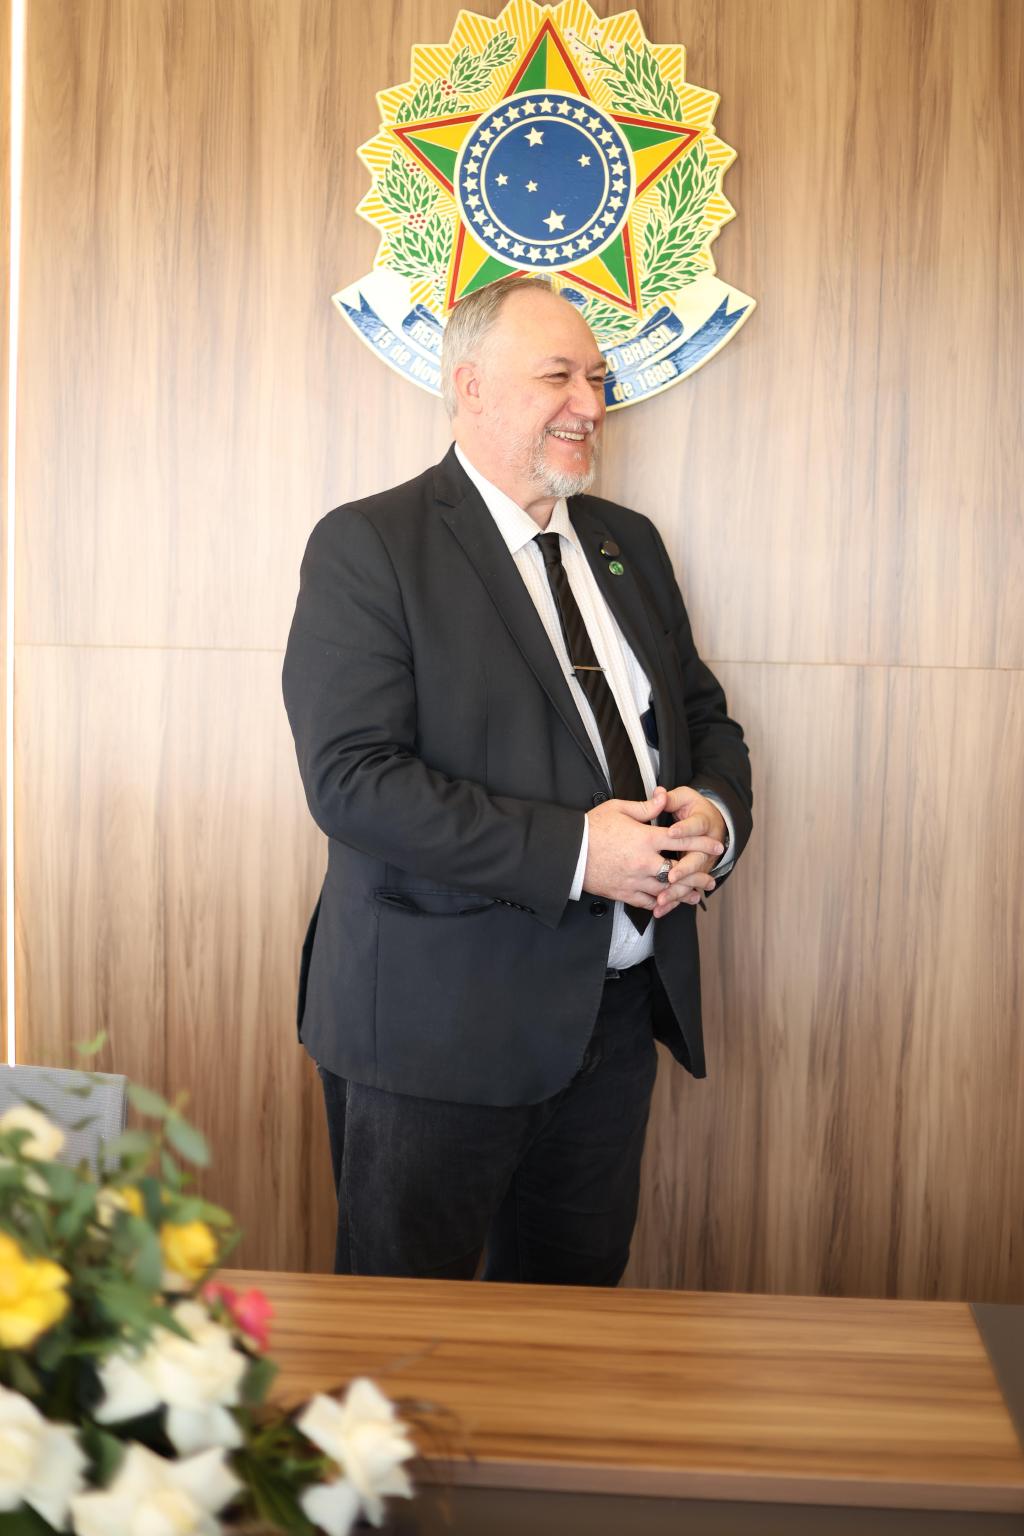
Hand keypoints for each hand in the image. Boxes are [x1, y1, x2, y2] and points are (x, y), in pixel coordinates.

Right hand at [583, 788, 719, 908]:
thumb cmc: (591, 827)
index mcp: (646, 838)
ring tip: (696, 896)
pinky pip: (648, 902)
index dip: (703, 843)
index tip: (717, 846)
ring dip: (684, 893)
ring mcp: (635, 880)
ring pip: (667, 890)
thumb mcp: (618, 809)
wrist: (568, 853)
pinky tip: (668, 903)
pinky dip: (660, 903)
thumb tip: (664, 796)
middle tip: (711, 879)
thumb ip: (646, 807)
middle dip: (699, 875)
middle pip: (680, 871)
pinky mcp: (624, 893)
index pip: (683, 840)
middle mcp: (645, 862)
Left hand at [652, 785, 726, 918]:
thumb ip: (671, 798)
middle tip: (672, 875)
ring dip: (678, 890)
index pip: (695, 826)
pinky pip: (685, 890)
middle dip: (685, 869)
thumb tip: (658, 791)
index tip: (672, 832)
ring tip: (662, 899)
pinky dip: (673, 901)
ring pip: (692, 879)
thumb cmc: (694, 809)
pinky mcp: (696, 875)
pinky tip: (660, 908)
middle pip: (697, 859)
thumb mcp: (684, 798)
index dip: (684, 829)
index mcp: (704, 822)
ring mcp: (702, 863)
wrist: (712, 823)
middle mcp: (706, 846)